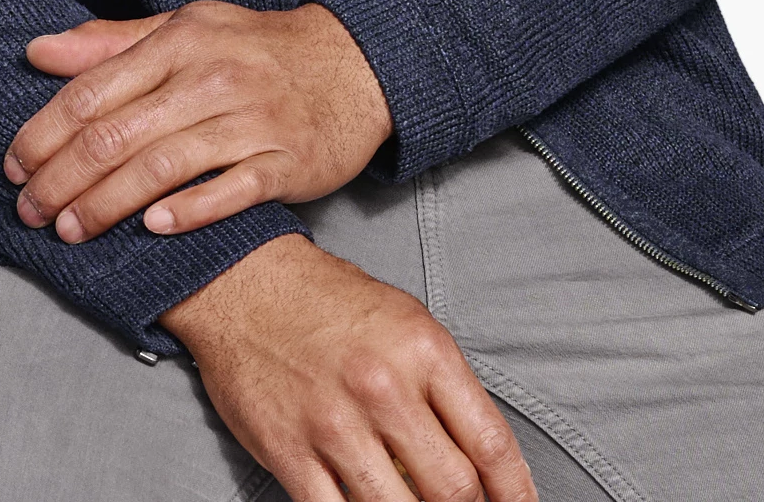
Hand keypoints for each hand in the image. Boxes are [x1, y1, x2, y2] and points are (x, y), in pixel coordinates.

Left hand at [4, 0, 391, 242]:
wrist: (354, 63)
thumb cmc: (255, 49)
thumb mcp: (186, 28)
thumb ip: (112, 43)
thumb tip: (38, 51)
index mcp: (181, 41)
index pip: (94, 91)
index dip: (44, 133)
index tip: (13, 167)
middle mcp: (213, 77)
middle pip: (119, 134)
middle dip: (62, 179)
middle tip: (29, 212)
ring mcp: (252, 119)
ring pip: (163, 166)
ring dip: (108, 204)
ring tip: (70, 231)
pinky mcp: (286, 161)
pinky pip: (231, 191)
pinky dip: (190, 210)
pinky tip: (154, 229)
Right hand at [162, 236, 535, 501]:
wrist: (247, 284)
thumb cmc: (331, 302)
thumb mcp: (408, 321)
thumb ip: (445, 387)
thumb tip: (482, 462)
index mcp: (424, 350)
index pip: (491, 445)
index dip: (516, 494)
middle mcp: (384, 388)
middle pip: (453, 490)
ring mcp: (334, 425)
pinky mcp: (290, 453)